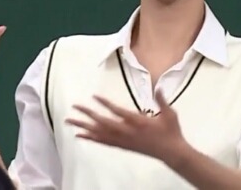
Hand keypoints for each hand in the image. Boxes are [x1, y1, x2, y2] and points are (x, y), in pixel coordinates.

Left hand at [65, 90, 187, 163]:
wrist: (171, 153)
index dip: (106, 104)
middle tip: (75, 106)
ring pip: (100, 133)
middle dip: (88, 114)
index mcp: (138, 122)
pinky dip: (90, 138)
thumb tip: (159, 87)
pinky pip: (103, 142)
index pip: (118, 112)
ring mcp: (123, 140)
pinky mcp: (122, 146)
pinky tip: (79, 135)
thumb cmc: (171, 132)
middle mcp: (127, 132)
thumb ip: (162, 100)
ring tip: (70, 121)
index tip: (94, 96)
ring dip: (84, 126)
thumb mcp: (170, 114)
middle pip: (104, 122)